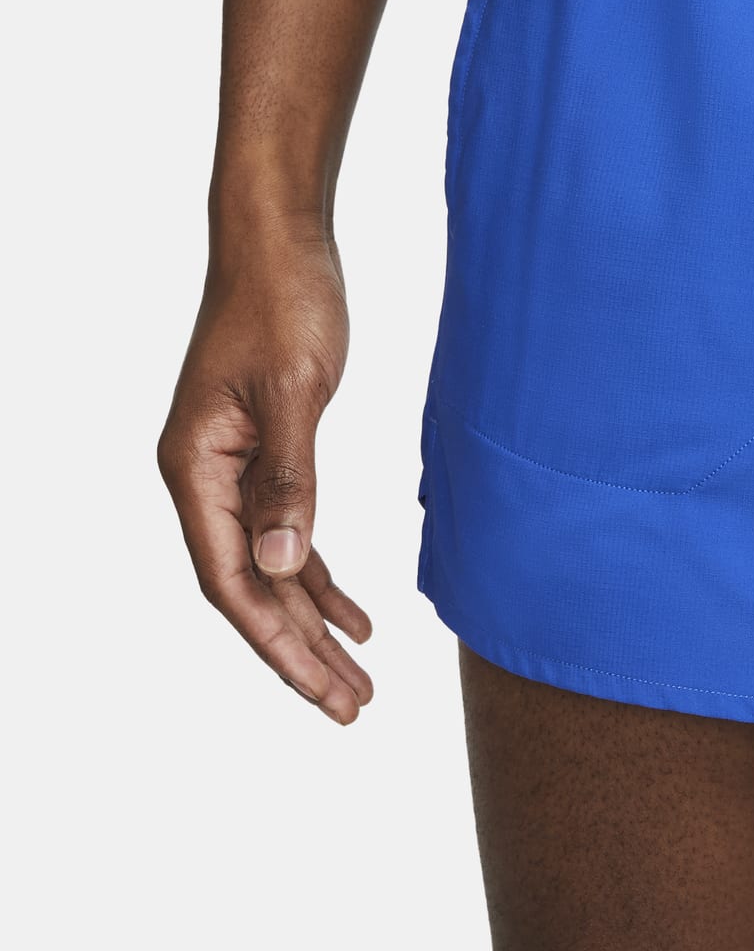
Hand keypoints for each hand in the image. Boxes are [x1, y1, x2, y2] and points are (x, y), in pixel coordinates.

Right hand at [159, 225, 373, 723]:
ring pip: (273, 571)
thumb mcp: (297, 393)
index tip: (323, 691)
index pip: (231, 582)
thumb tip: (282, 565)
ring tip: (360, 683)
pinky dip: (322, 580)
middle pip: (251, 591)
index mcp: (195, 469)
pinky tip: (357, 619)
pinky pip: (290, 537)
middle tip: (353, 709)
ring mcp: (233, 472)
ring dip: (315, 627)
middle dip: (301, 654)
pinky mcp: (268, 457)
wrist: (280, 241)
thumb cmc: (284, 303)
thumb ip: (290, 481)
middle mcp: (204, 479)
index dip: (277, 644)